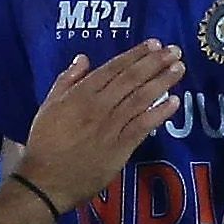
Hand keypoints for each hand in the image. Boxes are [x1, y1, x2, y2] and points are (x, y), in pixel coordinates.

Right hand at [16, 40, 185, 211]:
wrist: (46, 180)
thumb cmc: (44, 143)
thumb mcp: (48, 106)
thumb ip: (66, 81)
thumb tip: (83, 59)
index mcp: (81, 94)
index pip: (113, 68)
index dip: (136, 55)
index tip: (154, 44)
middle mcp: (99, 106)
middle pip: (132, 79)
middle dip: (155, 63)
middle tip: (175, 51)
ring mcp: (112, 126)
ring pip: (141, 98)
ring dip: (162, 82)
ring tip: (179, 68)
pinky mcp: (121, 147)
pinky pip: (143, 125)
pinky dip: (160, 113)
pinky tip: (174, 102)